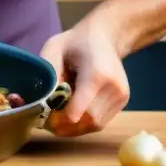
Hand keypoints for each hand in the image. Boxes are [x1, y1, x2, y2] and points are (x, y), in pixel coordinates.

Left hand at [38, 21, 129, 136]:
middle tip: (46, 122)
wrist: (105, 37)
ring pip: (95, 125)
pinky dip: (83, 124)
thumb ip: (49, 74)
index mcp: (97, 74)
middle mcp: (114, 89)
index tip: (44, 118)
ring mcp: (121, 97)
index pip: (82, 108)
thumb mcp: (54, 48)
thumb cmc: (75, 42)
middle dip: (65, 126)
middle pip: (88, 120)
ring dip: (74, 128)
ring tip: (57, 118)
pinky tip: (71, 115)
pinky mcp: (122, 103)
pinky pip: (100, 122)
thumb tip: (43, 102)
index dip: (62, 118)